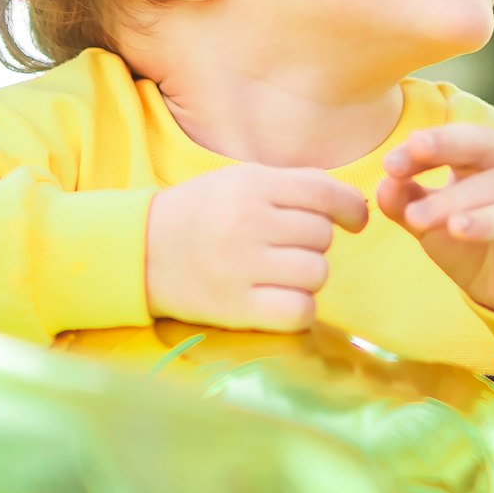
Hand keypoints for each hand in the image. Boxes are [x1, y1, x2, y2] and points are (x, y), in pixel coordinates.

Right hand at [146, 165, 367, 330]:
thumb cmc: (199, 214)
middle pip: (322, 236)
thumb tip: (349, 200)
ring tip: (279, 273)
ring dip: (306, 276)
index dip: (349, 208)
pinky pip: (300, 311)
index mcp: (252, 186)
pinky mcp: (237, 307)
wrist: (139, 251)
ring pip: (317, 273)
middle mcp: (249, 223)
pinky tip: (279, 299)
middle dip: (312, 243)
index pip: (325, 194)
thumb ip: (293, 184)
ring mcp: (243, 266)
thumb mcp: (239, 181)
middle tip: (285, 248)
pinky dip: (298, 308)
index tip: (353, 220)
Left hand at [376, 125, 493, 315]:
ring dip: (453, 201)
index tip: (390, 165)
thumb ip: (409, 204)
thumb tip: (384, 185)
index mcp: (491, 153)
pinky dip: (488, 222)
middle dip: (440, 150)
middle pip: (480, 145)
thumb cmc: (476, 247)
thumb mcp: (432, 225)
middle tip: (400, 166)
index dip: (424, 147)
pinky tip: (459, 230)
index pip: (456, 138)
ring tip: (418, 218)